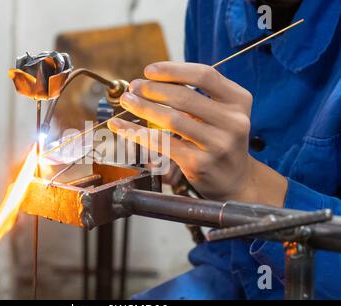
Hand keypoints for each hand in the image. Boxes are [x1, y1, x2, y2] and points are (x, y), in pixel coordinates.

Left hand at [108, 62, 287, 206]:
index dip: (173, 70)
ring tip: (127, 101)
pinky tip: (122, 127)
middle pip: (185, 97)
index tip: (149, 70)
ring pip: (172, 120)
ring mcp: (217, 144)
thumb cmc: (220, 140)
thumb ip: (195, 96)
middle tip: (133, 87)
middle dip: (153, 89)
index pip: (204, 75)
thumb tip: (151, 82)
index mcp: (238, 100)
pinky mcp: (200, 163)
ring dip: (143, 108)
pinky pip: (162, 144)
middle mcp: (233, 121)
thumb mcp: (220, 113)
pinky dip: (138, 133)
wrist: (235, 179)